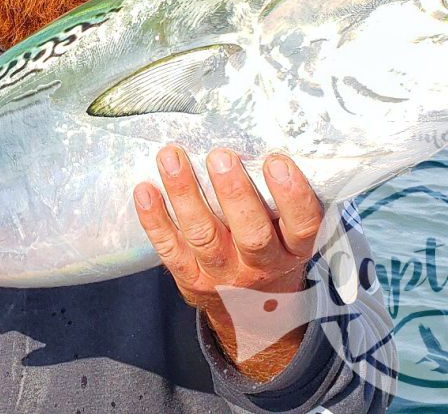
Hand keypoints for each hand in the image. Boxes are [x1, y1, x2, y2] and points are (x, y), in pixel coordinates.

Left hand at [133, 144, 323, 379]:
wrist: (253, 312)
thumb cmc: (272, 250)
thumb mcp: (290, 232)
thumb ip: (282, 198)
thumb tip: (266, 134)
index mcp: (293, 249)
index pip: (302, 224)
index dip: (292, 195)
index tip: (276, 161)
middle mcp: (262, 266)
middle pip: (251, 234)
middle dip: (234, 193)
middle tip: (220, 155)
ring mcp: (223, 275)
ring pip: (204, 236)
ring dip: (185, 194)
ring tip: (171, 157)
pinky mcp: (190, 278)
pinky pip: (170, 249)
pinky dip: (154, 220)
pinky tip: (145, 190)